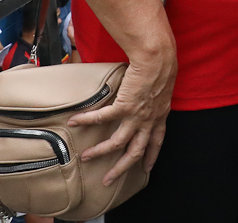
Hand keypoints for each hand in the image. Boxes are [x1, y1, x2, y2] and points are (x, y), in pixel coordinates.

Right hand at [68, 43, 177, 184]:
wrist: (158, 57)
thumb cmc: (162, 65)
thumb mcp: (163, 87)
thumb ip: (155, 96)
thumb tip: (146, 94)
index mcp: (161, 115)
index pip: (157, 140)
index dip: (152, 155)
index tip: (147, 167)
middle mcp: (149, 119)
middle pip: (136, 151)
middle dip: (122, 168)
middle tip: (109, 179)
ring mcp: (137, 115)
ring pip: (117, 143)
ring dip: (100, 152)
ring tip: (85, 157)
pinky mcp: (124, 106)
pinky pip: (102, 117)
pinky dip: (87, 120)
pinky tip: (74, 122)